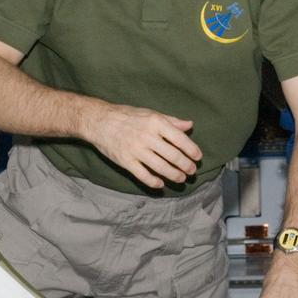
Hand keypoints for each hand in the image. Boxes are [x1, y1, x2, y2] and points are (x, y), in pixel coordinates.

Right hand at [79, 102, 202, 188]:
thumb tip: (189, 125)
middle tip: (192, 171)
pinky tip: (161, 184)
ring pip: (160, 167)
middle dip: (185, 165)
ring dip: (174, 175)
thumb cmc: (128, 116)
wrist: (100, 121)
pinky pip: (143, 175)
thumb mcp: (151, 114)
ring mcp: (136, 150)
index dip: (191, 149)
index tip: (198, 157)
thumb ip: (171, 121)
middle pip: (172, 155)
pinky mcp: (125, 161)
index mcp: (156, 122)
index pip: (179, 139)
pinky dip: (153, 181)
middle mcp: (147, 136)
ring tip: (181, 178)